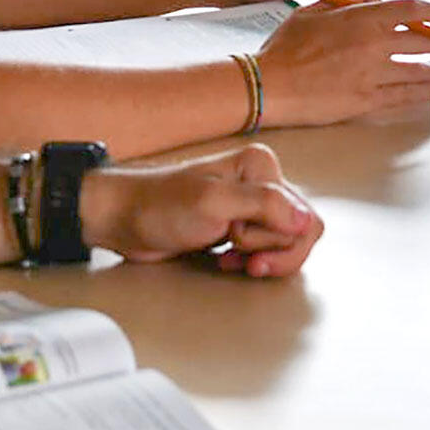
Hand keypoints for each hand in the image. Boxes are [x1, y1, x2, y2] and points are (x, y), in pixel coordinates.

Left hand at [79, 143, 322, 277]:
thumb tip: (304, 220)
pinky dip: (248, 262)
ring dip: (258, 259)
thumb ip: (262, 206)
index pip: (304, 219)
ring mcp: (250, 206)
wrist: (125, 219)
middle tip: (234, 248)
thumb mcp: (212, 203)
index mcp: (261, 167)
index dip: (277, 240)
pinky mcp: (238, 226)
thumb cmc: (159, 206)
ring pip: (283, 245)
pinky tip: (224, 259)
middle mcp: (261, 183)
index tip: (241, 241)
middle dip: (268, 251)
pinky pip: (264, 251)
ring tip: (229, 256)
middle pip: (298, 234)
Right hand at [255, 0, 429, 127]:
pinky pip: (405, 95)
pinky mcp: (366, 100)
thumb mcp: (310, 12)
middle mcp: (371, 46)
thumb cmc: (282, 50)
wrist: (268, 85)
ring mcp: (371, 75)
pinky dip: (428, 92)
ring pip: (418, 70)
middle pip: (422, 42)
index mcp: (358, 19)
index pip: (408, 10)